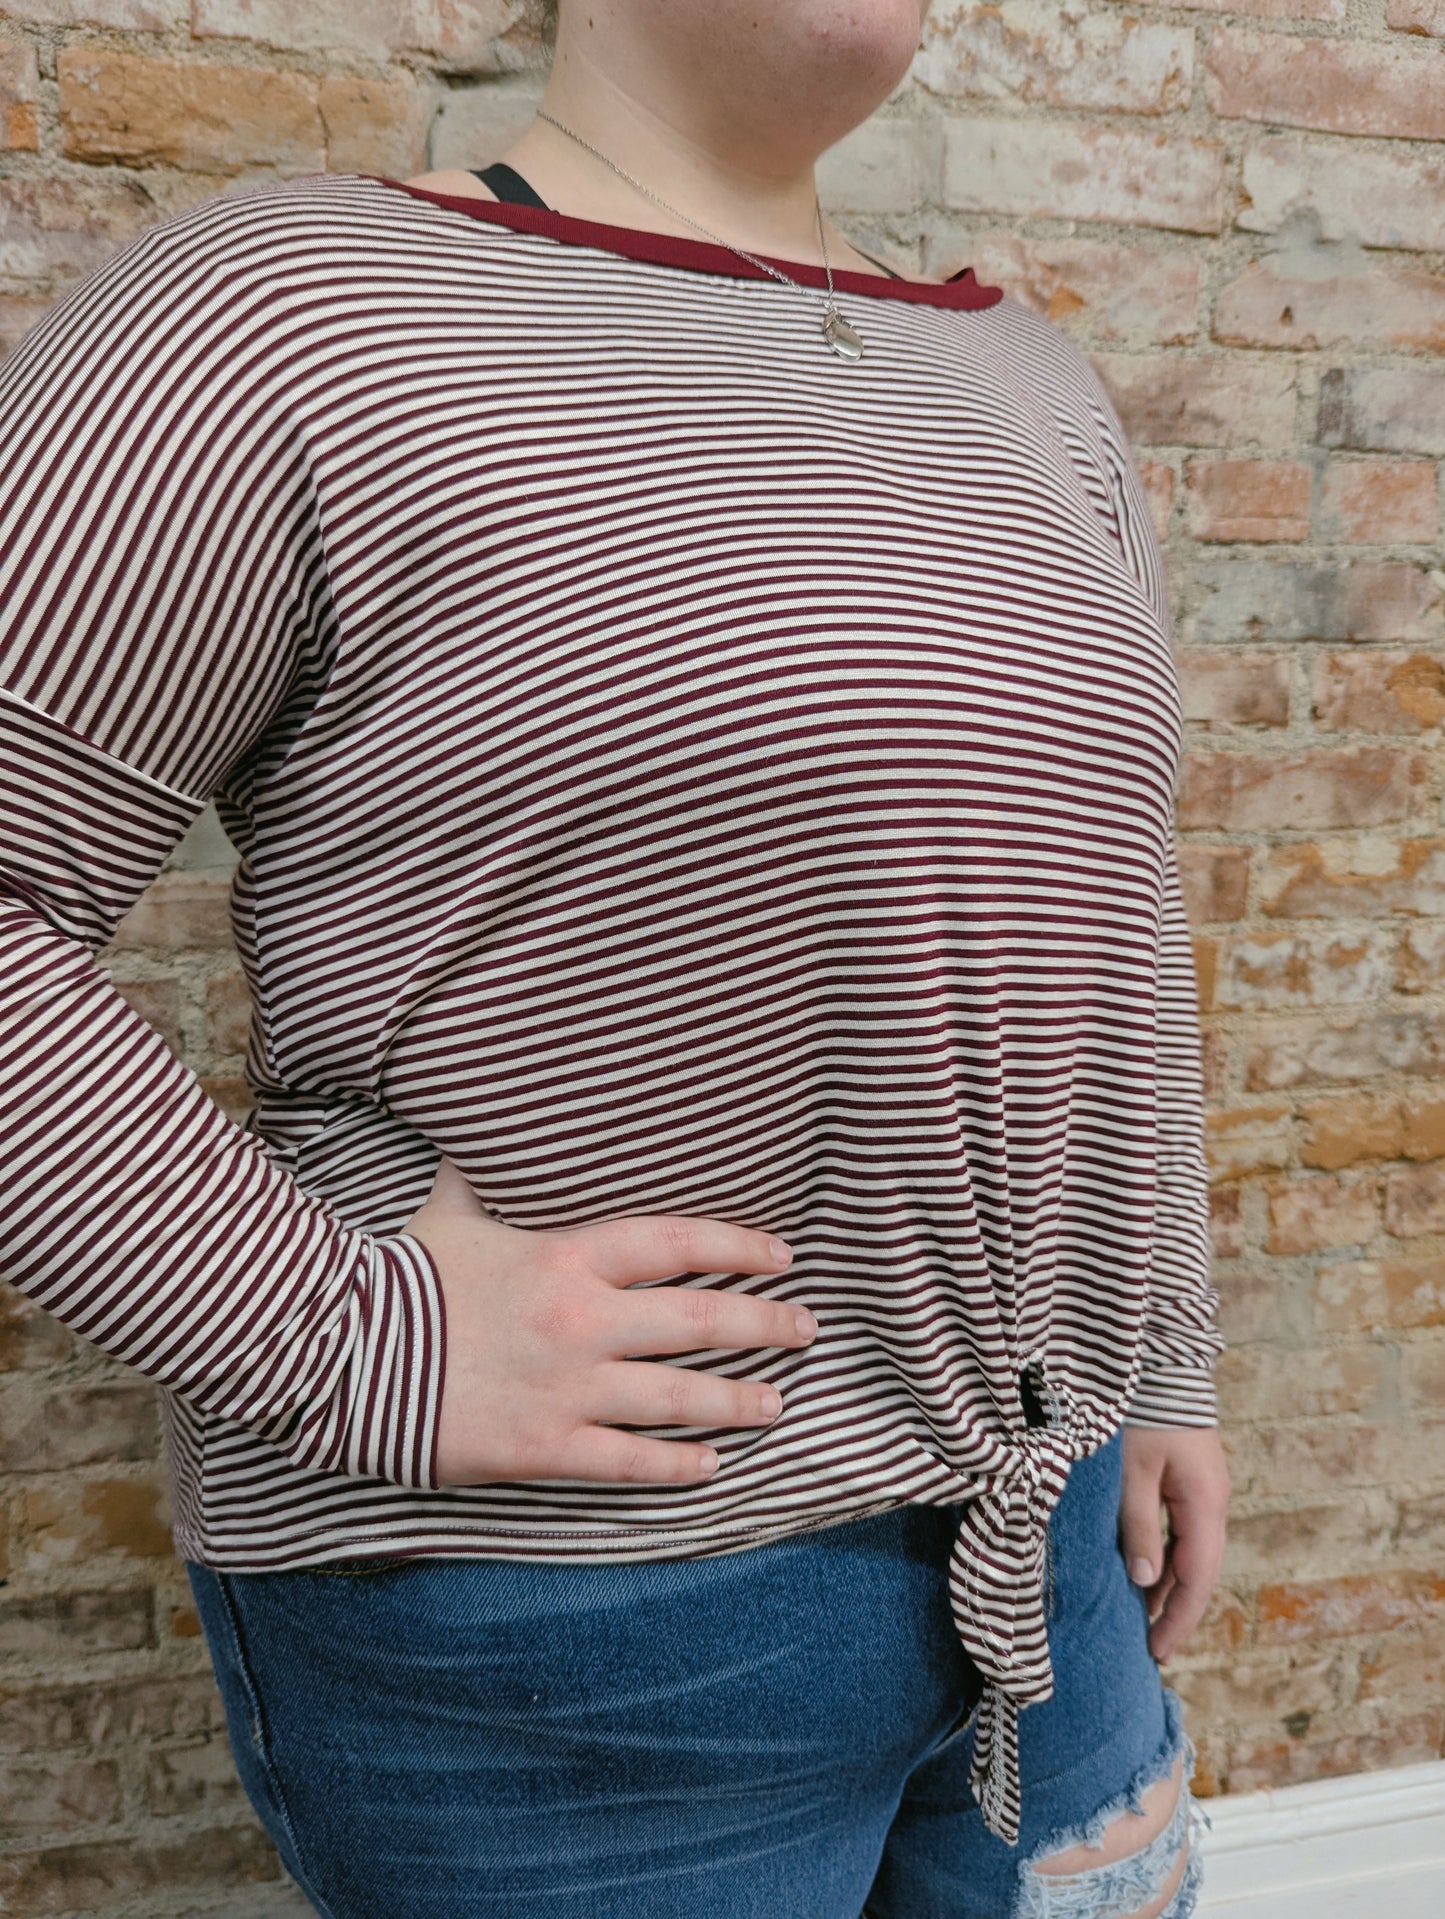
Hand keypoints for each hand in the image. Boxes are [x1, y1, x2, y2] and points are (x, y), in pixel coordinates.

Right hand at [398, 1154, 816, 1487]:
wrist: (340, 1350)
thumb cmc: (400, 1274)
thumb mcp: (454, 1207)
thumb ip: (490, 1172)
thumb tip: (499, 1123)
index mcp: (567, 1255)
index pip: (679, 1243)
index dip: (739, 1249)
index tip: (781, 1257)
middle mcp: (582, 1319)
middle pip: (699, 1320)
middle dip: (762, 1324)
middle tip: (804, 1330)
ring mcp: (567, 1386)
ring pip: (677, 1395)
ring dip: (736, 1398)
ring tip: (776, 1402)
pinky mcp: (543, 1446)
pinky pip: (628, 1461)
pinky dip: (676, 1464)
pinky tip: (710, 1466)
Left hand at [1118, 1425, 1230, 1665]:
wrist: (1163, 1366)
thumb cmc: (1144, 1415)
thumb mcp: (1132, 1473)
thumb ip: (1137, 1527)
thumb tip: (1143, 1582)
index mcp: (1205, 1506)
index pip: (1197, 1579)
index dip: (1178, 1619)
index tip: (1158, 1652)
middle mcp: (1212, 1504)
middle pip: (1198, 1572)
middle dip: (1175, 1611)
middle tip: (1151, 1648)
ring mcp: (1203, 1493)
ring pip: (1189, 1554)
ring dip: (1169, 1587)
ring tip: (1144, 1621)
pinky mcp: (1189, 1483)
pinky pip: (1181, 1533)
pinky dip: (1165, 1559)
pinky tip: (1145, 1576)